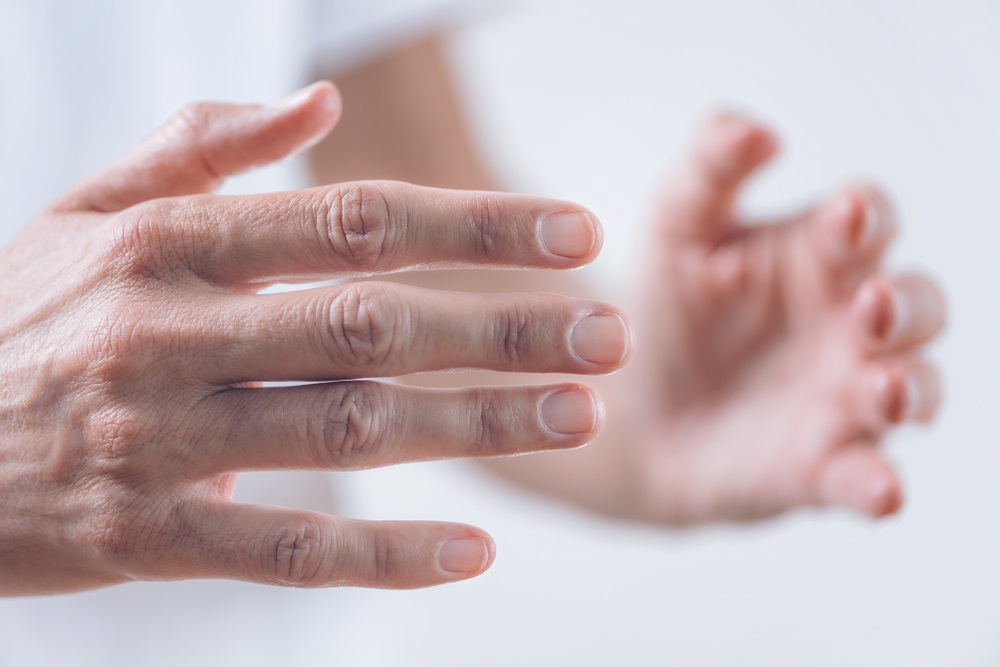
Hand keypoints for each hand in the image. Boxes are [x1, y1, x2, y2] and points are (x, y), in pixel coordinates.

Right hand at [0, 82, 630, 594]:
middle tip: (610, 334)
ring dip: (474, 427)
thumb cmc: (15, 317)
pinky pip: (285, 548)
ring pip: (347, 430)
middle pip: (373, 324)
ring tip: (578, 416)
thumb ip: (202, 148)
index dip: (475, 225)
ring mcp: (159, 440)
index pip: (354, 221)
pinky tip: (474, 553)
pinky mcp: (146, 536)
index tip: (575, 234)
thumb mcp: (85, 208)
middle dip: (504, 327)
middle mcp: (169, 332)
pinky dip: (384, 556)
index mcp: (167, 244)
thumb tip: (317, 102)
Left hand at [623, 114, 944, 522]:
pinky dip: (878, 484)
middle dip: (904, 305)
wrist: (630, 407)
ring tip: (883, 388)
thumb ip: (709, 170)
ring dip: (911, 389)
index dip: (864, 217)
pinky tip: (881, 491)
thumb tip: (757, 131)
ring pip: (913, 389)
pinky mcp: (823, 465)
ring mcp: (844, 397)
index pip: (868, 222)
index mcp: (821, 254)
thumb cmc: (668, 305)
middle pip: (914, 305)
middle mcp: (851, 324)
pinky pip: (865, 475)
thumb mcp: (676, 227)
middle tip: (868, 304)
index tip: (845, 214)